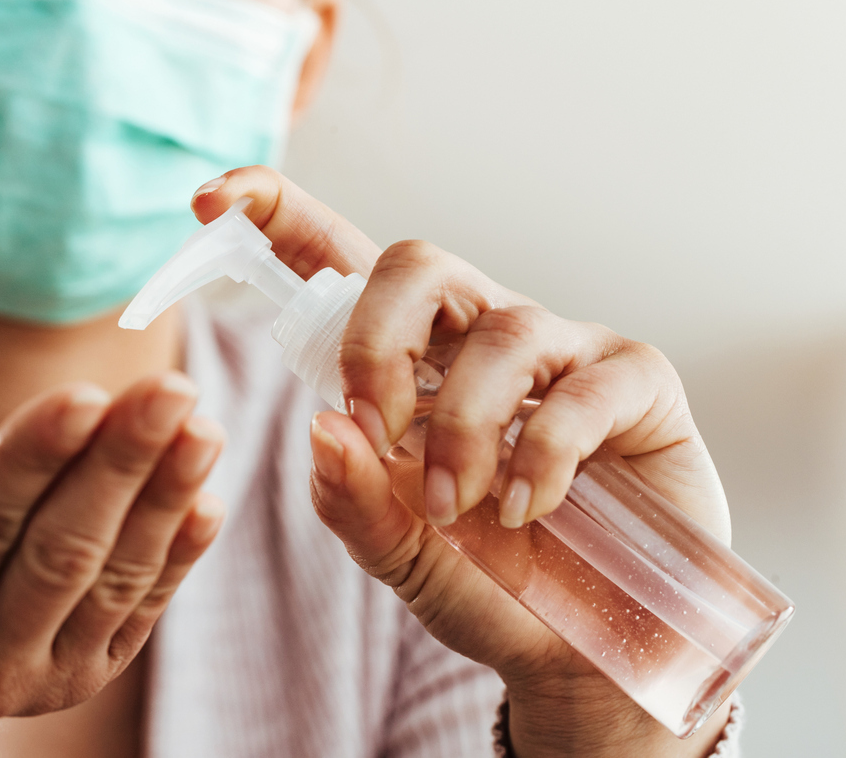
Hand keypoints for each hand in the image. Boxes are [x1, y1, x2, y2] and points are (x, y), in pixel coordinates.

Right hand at [0, 373, 224, 716]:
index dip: (37, 459)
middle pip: (63, 552)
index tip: (88, 395)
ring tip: (202, 428)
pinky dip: (181, 553)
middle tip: (172, 390)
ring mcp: (47, 677)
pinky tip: (207, 498)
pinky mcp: (91, 668)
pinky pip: (144, 608)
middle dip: (122, 466)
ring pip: (116, 579)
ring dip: (166, 499)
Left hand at [192, 167, 731, 755]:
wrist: (583, 645)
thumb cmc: (487, 582)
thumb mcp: (400, 554)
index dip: (280, 215)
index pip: (342, 263)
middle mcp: (482, 336)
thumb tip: (322, 426)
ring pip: (501, 331)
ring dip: (462, 430)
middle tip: (374, 431)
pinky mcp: (636, 381)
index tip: (209, 201)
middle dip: (376, 344)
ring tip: (458, 508)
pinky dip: (540, 456)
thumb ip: (353, 501)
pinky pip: (581, 389)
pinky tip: (527, 509)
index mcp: (412, 362)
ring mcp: (564, 351)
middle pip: (418, 264)